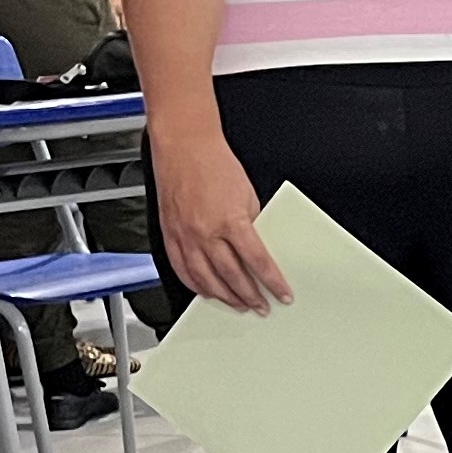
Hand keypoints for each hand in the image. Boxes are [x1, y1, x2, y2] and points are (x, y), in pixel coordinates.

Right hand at [152, 129, 292, 312]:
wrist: (184, 145)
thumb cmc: (215, 163)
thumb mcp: (248, 196)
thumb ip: (252, 225)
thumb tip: (258, 250)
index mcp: (230, 221)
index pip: (257, 262)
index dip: (272, 282)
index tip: (283, 294)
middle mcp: (204, 232)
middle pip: (231, 276)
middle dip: (249, 296)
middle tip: (261, 307)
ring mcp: (184, 235)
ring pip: (204, 279)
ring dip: (224, 296)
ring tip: (238, 305)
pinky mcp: (169, 234)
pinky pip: (181, 268)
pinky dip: (195, 285)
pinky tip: (206, 291)